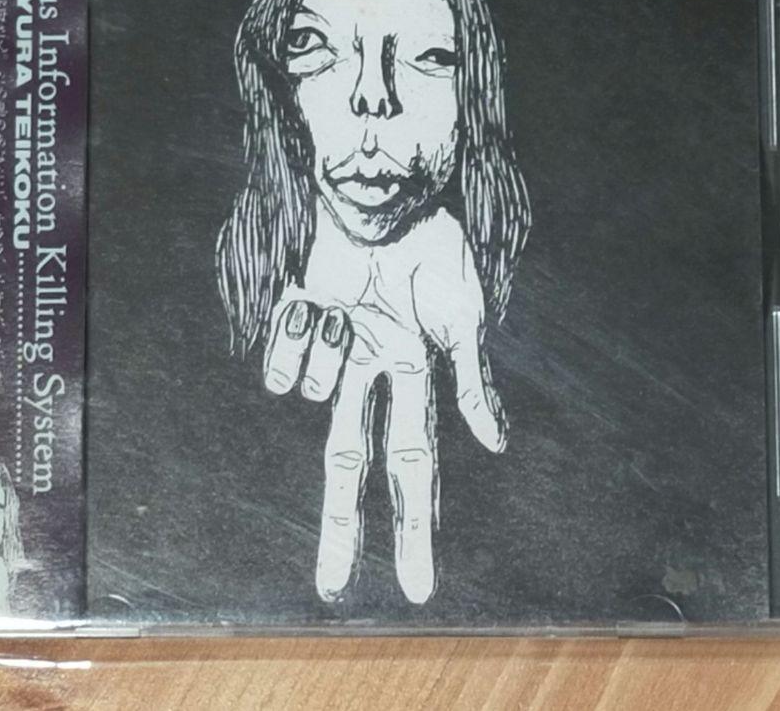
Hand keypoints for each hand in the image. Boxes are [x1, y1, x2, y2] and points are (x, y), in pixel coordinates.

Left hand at [262, 211, 505, 603]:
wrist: (386, 192)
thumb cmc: (433, 249)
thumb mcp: (463, 318)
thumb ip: (471, 384)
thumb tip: (497, 447)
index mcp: (412, 374)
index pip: (412, 465)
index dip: (414, 524)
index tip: (417, 586)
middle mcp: (366, 372)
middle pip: (348, 459)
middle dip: (343, 523)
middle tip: (333, 587)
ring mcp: (328, 349)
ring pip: (312, 389)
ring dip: (329, 354)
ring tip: (349, 299)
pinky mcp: (295, 321)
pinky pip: (282, 359)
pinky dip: (295, 337)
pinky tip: (316, 299)